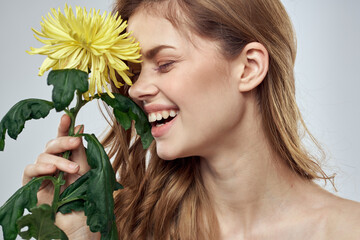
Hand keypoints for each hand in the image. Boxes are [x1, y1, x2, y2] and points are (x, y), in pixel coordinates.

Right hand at [22, 114, 99, 238]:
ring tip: (72, 169)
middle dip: (64, 141)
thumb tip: (80, 127)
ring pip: (43, 156)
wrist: (80, 226)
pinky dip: (40, 168)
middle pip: (52, 145)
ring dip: (58, 160)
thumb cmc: (86, 200)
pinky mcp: (33, 186)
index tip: (67, 116)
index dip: (64, 128)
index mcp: (70, 159)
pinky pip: (30, 171)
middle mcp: (56, 165)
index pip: (64, 141)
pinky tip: (51, 171)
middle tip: (76, 141)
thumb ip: (81, 151)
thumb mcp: (88, 171)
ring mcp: (44, 175)